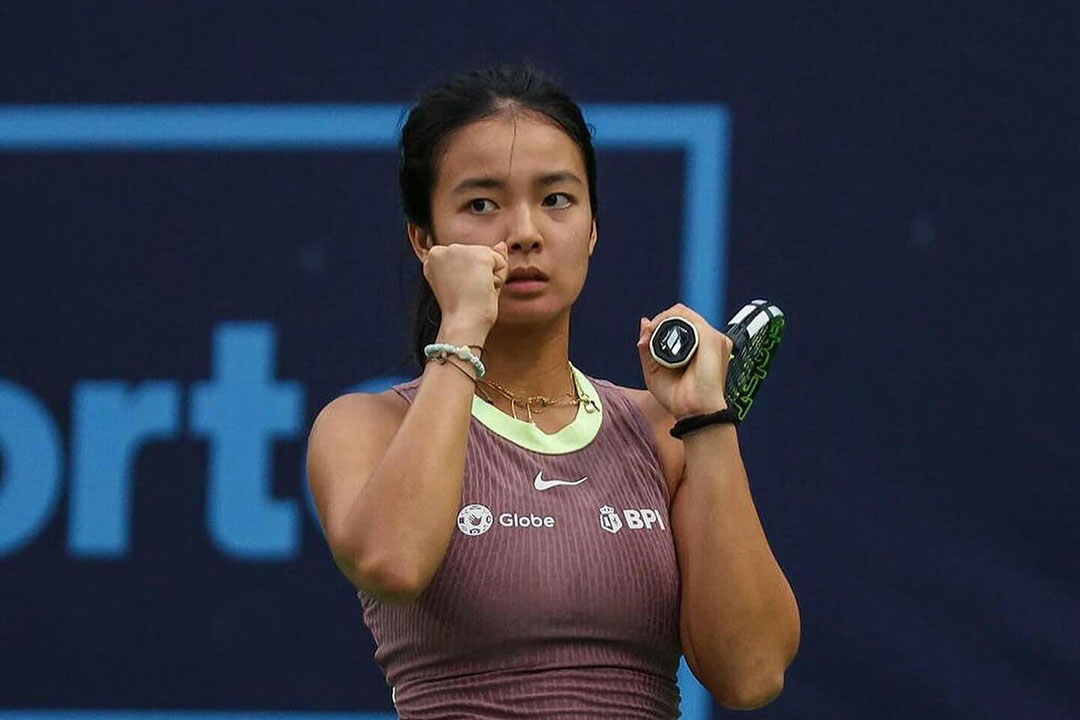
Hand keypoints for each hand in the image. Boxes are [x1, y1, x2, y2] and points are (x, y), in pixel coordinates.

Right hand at [423, 241, 508, 337]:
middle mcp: (442, 249)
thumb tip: (501, 245)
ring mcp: (460, 249)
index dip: (467, 278)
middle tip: (468, 294)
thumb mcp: (468, 283)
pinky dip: (499, 278)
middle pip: (476, 254)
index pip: (464, 259)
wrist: (462, 324)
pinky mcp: (478, 254)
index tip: (457, 292)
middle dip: (479, 274)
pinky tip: (485, 289)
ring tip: (475, 292)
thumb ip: (482, 260)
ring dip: (489, 277)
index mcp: (433, 258)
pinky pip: (500, 262)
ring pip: (490, 257)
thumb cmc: (463, 310)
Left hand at [636, 303, 732, 418]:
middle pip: (680, 316)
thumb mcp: (655, 370)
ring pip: (682, 313)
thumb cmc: (679, 398)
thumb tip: (644, 322)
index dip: (660, 325)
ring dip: (661, 320)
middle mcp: (708, 341)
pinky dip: (668, 320)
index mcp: (699, 348)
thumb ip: (649, 347)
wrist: (694, 411)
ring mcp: (712, 338)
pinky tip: (657, 331)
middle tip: (645, 337)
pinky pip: (687, 318)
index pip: (680, 323)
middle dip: (659, 322)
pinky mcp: (712, 338)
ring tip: (649, 335)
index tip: (645, 339)